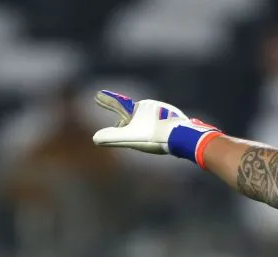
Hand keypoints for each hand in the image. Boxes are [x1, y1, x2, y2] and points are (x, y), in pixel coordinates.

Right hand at [92, 90, 222, 166]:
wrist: (182, 136)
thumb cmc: (155, 137)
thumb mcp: (130, 138)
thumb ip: (113, 138)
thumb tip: (95, 139)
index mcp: (137, 108)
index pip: (117, 105)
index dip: (106, 101)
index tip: (97, 95)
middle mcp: (150, 105)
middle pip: (133, 116)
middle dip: (128, 126)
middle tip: (129, 139)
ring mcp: (163, 109)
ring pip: (147, 119)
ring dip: (144, 128)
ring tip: (148, 140)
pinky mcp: (174, 116)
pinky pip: (160, 122)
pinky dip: (157, 129)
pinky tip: (161, 138)